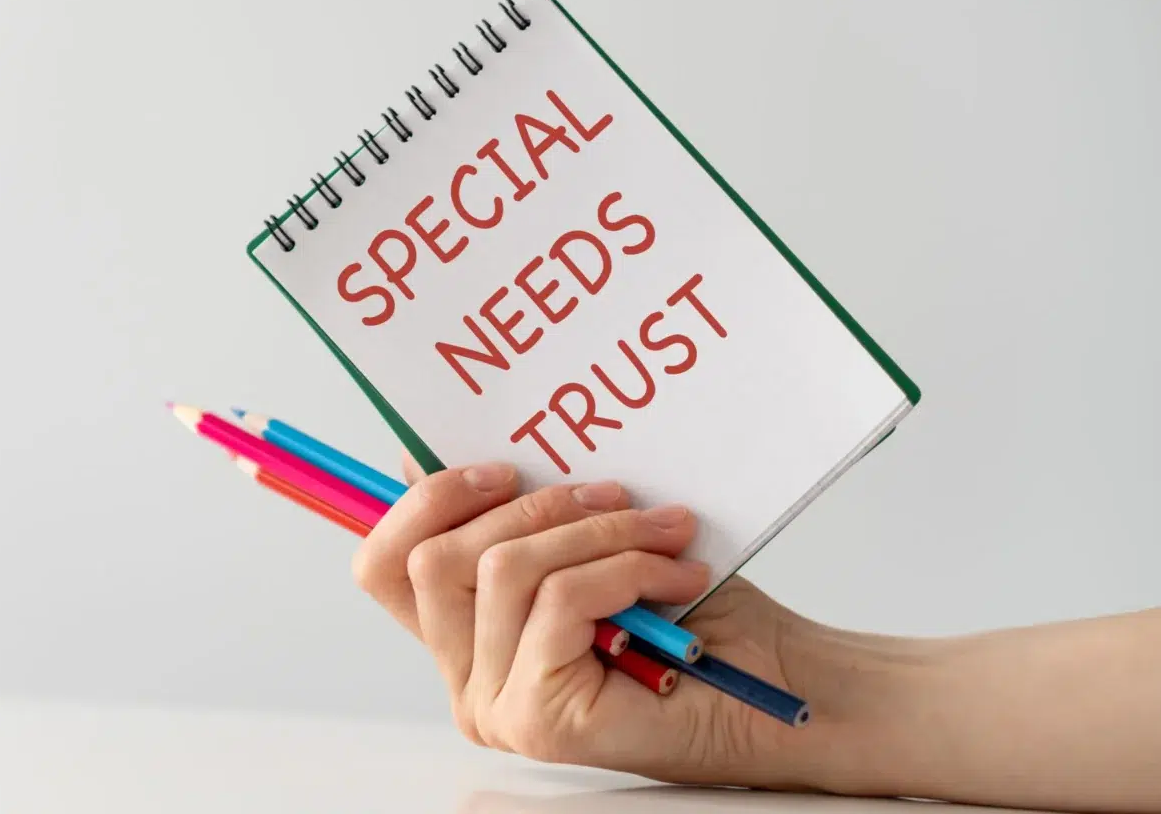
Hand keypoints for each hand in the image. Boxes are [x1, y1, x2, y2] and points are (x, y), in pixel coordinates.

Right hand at [351, 454, 843, 787]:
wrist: (778, 681)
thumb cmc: (692, 612)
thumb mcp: (589, 535)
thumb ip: (517, 507)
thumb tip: (434, 443)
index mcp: (464, 634)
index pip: (382, 566)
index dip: (420, 499)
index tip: (498, 463)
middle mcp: (465, 678)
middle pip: (433, 559)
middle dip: (531, 504)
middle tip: (610, 490)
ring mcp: (496, 704)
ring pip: (501, 570)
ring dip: (597, 530)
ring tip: (665, 531)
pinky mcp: (539, 718)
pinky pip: (556, 601)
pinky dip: (624, 567)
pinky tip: (676, 574)